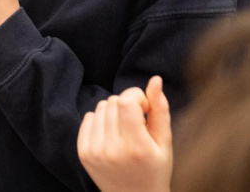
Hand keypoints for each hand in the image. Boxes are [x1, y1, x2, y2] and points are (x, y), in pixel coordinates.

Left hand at [78, 76, 172, 191]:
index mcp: (136, 146)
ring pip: (100, 107)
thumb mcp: (165, 141)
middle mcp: (112, 149)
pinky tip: (111, 133)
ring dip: (114, 112)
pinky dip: (100, 120)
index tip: (145, 109)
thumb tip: (155, 79)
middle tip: (136, 123)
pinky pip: (88, 118)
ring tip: (124, 129)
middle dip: (127, 105)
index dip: (137, 97)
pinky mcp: (84, 153)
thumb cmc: (155, 170)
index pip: (126, 100)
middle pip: (113, 101)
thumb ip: (160, 109)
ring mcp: (95, 152)